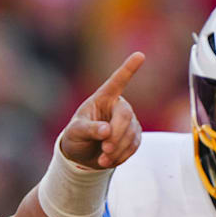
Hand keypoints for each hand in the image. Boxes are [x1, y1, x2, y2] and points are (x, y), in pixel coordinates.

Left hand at [59, 52, 144, 168]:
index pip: (117, 82)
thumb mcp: (76, 132)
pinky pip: (134, 146)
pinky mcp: (134, 136)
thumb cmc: (76, 137)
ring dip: (118, 149)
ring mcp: (129, 121)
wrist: (83, 155)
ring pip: (131, 133)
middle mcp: (118, 106)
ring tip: (102, 159)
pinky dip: (122, 156)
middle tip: (106, 149)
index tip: (140, 55)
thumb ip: (89, 129)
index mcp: (103, 98)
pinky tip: (109, 161)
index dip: (128, 69)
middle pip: (126, 115)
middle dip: (117, 134)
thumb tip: (107, 131)